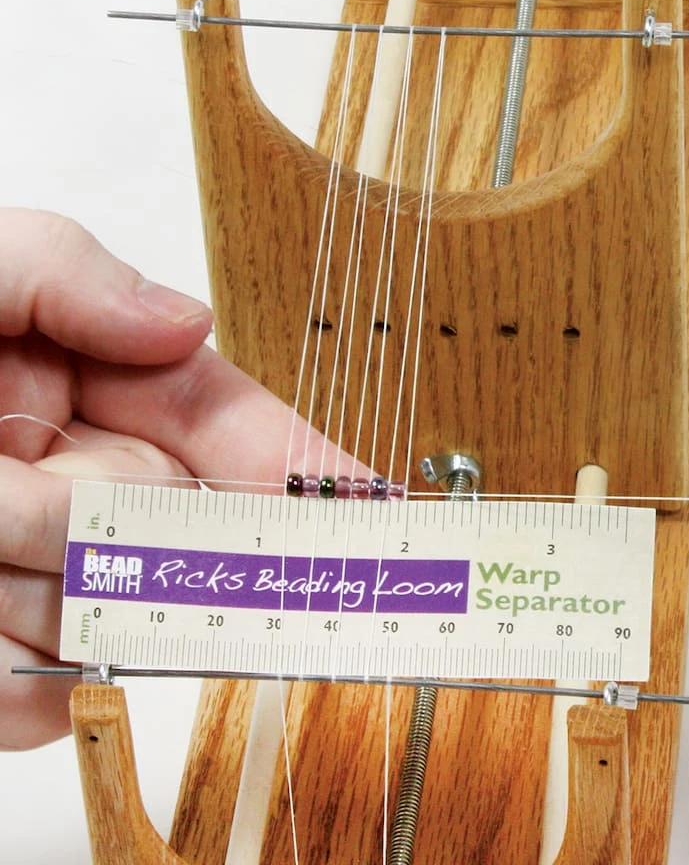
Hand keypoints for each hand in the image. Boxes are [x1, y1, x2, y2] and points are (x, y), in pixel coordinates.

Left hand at [0, 210, 348, 749]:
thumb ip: (77, 274)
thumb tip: (189, 322)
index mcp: (112, 398)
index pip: (242, 436)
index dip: (308, 472)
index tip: (369, 506)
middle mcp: (96, 490)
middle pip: (190, 543)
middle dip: (148, 538)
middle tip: (63, 504)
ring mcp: (48, 577)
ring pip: (110, 621)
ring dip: (37, 586)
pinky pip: (38, 698)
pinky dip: (8, 680)